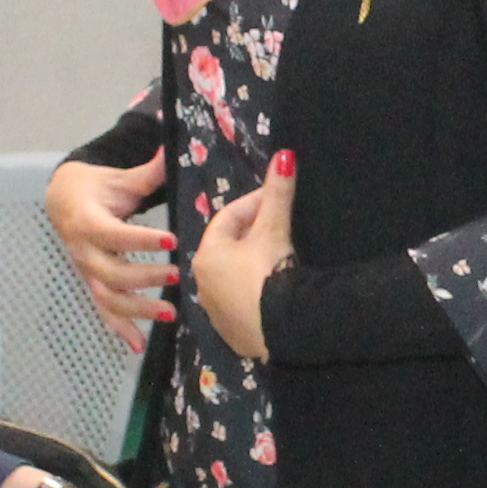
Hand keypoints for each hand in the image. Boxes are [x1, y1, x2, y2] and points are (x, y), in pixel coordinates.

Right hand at [44, 150, 174, 349]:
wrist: (62, 199)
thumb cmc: (96, 187)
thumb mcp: (118, 178)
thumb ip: (146, 173)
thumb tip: (170, 151)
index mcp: (88, 222)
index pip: (115, 234)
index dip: (141, 239)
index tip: (171, 240)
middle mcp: (83, 251)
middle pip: (111, 272)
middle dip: (144, 277)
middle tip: (177, 275)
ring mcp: (86, 271)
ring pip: (107, 297)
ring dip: (136, 310)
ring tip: (169, 314)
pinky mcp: (91, 283)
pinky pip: (102, 310)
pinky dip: (118, 329)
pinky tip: (137, 346)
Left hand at [190, 154, 294, 360]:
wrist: (280, 328)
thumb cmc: (268, 272)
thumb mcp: (274, 230)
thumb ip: (276, 193)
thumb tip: (283, 154)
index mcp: (207, 254)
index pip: (229, 218)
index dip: (254, 203)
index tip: (277, 198)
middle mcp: (203, 284)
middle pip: (230, 248)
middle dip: (254, 234)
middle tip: (282, 226)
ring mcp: (216, 312)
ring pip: (234, 278)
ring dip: (254, 265)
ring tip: (281, 258)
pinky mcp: (232, 333)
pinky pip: (243, 305)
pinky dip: (256, 294)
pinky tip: (275, 291)